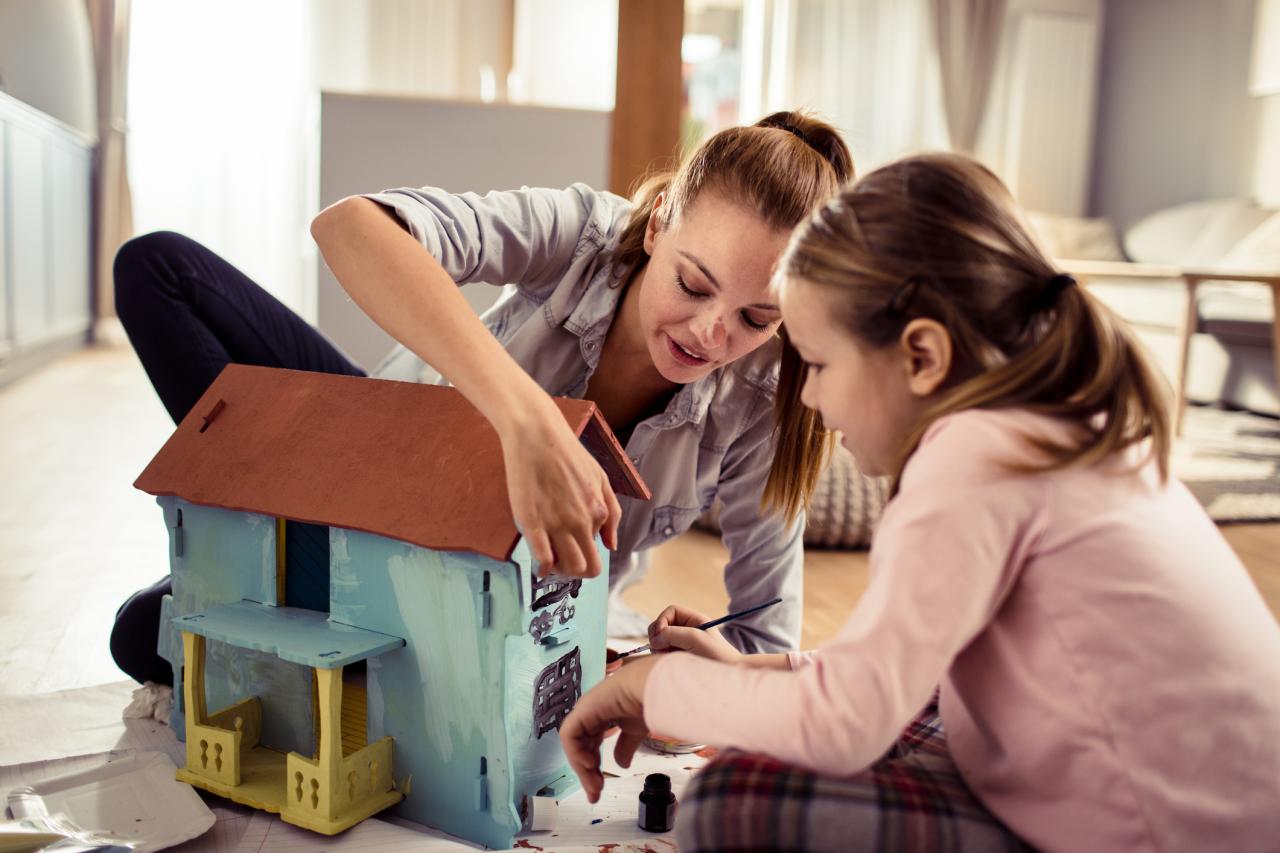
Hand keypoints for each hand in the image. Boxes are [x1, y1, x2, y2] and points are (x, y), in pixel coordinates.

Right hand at [499, 403, 621, 577]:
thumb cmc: (568, 454)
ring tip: (550, 560)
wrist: (537, 436)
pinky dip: (542, 569)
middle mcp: (581, 522)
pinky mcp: (532, 523)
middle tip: (562, 561)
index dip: (584, 555)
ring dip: (560, 572)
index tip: (573, 551)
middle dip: (575, 572)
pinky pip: (543, 560)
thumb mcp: (602, 479)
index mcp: (598, 512)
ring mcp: (557, 524)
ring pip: (568, 568)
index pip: (598, 554)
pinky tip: (538, 564)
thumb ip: (612, 513)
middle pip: (586, 569)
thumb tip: (611, 545)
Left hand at [560, 654, 660, 802]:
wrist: (651, 687)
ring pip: (574, 745)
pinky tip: (590, 765)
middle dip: (586, 774)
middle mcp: (589, 714)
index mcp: (601, 717)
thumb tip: (621, 765)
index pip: (590, 746)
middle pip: (580, 748)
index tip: (598, 790)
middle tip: (594, 794)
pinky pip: (570, 736)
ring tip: (595, 785)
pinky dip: (576, 752)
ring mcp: (584, 711)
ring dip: (582, 768)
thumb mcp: (635, 732)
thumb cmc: (646, 703)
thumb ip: (624, 747)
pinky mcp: (582, 711)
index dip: (592, 769)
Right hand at [648, 605, 742, 662]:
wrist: (729, 674)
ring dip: (659, 647)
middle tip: (660, 649)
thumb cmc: (716, 654)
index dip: (662, 621)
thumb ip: (673, 634)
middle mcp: (687, 629)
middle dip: (657, 635)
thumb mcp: (695, 639)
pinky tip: (670, 662)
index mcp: (694, 620)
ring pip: (661, 640)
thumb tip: (655, 639)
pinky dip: (662, 656)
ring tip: (667, 657)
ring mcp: (683, 643)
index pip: (671, 612)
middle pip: (662, 624)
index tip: (660, 636)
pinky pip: (664, 652)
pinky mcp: (680, 656)